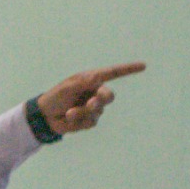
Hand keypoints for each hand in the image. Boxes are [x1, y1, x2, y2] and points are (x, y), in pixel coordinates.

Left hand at [32, 61, 146, 135]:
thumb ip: (82, 83)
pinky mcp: (90, 120)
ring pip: (97, 112)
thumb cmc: (55, 97)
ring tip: (69, 112)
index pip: (113, 73)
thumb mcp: (67, 87)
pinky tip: (69, 118)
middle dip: (101, 100)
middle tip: (90, 104)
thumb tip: (97, 77)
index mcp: (91, 79)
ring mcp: (94, 107)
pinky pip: (90, 122)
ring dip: (82, 112)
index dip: (128, 69)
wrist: (46, 116)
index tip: (143, 66)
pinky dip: (78, 121)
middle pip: (109, 96)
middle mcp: (95, 92)